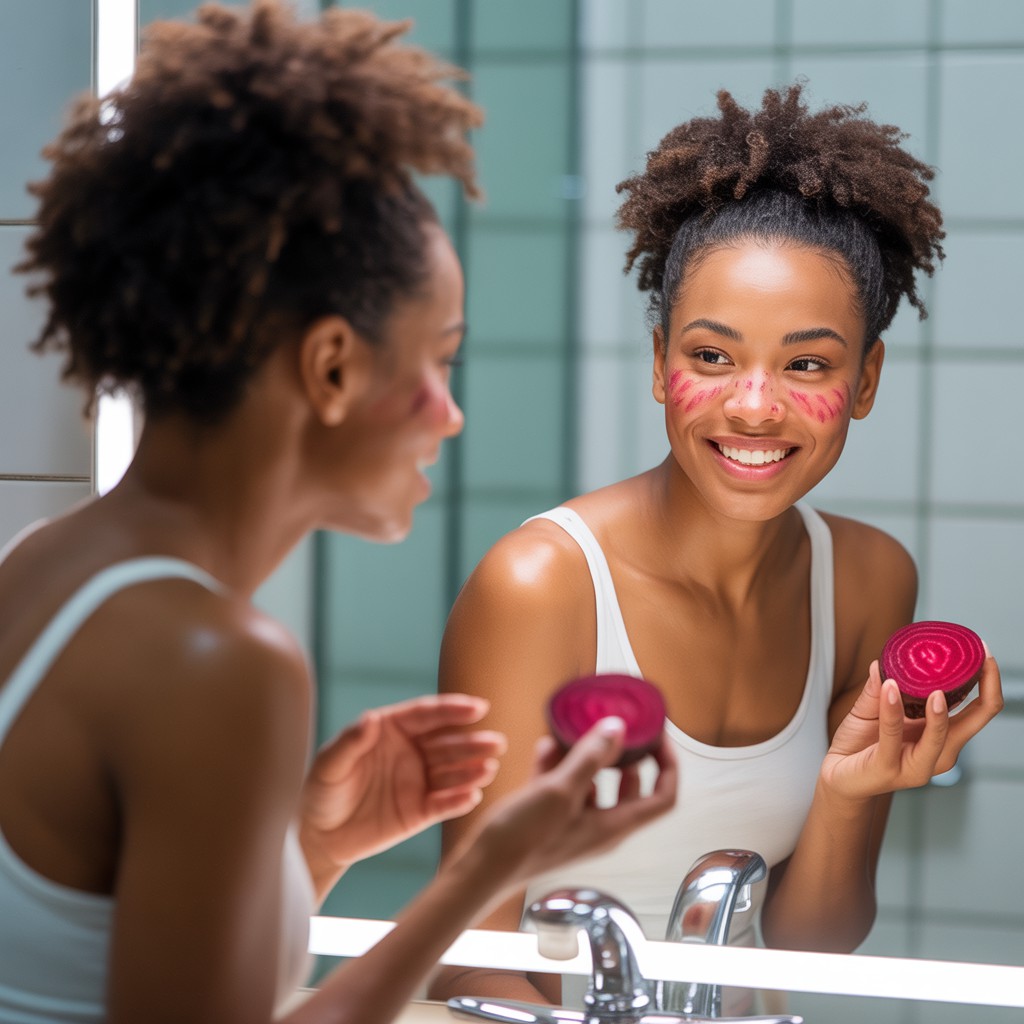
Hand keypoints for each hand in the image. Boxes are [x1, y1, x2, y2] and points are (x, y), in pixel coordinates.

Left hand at [299, 694, 505, 882]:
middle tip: (497, 742)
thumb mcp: (330, 764)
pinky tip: (473, 795)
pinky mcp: (419, 811)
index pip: (427, 715)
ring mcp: (417, 781)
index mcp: (391, 730)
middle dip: (472, 742)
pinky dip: (459, 800)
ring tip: (489, 767)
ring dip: (472, 769)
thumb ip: (351, 742)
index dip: (452, 710)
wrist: (318, 836)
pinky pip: (443, 804)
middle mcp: (410, 751)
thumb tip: (370, 719)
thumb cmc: (321, 791)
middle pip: (447, 743)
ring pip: (451, 772)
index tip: (477, 707)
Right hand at [460, 717, 677, 894]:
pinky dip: (561, 765)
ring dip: (589, 756)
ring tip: (577, 729)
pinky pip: (566, 787)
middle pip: (631, 788)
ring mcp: (575, 823)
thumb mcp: (560, 791)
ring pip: (595, 784)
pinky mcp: (551, 819)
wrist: (481, 869)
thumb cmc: (523, 838)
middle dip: (627, 756)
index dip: (668, 766)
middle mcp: (601, 826)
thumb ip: (589, 758)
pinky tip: (546, 745)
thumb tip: (618, 728)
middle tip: (618, 728)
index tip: (657, 737)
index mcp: (614, 825)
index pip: (663, 797)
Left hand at [821, 652, 1002, 800]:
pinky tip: (890, 688)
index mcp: (942, 734)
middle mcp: (939, 751)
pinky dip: (893, 711)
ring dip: (939, 710)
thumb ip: (878, 687)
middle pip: (977, 720)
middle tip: (984, 658)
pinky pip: (893, 736)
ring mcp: (918, 764)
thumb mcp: (871, 708)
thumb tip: (881, 661)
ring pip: (941, 735)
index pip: (979, 708)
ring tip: (937, 688)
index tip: (985, 650)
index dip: (989, 680)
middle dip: (986, 687)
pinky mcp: (889, 769)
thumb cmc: (860, 742)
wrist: (835, 774)